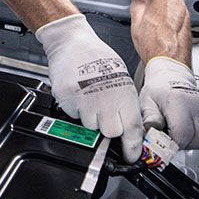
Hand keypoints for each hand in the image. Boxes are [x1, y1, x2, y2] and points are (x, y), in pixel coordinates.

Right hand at [37, 15, 143, 160]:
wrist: (71, 42)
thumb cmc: (97, 57)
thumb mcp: (121, 77)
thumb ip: (125, 104)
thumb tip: (131, 129)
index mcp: (123, 93)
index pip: (132, 129)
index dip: (132, 147)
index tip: (131, 156)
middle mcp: (104, 99)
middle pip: (109, 133)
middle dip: (108, 127)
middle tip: (106, 113)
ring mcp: (83, 101)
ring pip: (89, 126)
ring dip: (90, 117)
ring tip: (90, 98)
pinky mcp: (66, 100)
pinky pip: (73, 116)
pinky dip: (76, 110)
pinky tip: (79, 94)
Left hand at [138, 57, 198, 149]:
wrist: (172, 79)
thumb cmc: (160, 93)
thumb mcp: (146, 104)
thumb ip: (149, 120)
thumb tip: (153, 131)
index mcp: (180, 101)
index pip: (183, 136)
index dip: (174, 143)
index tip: (169, 138)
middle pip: (198, 141)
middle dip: (186, 143)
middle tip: (177, 133)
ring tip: (189, 131)